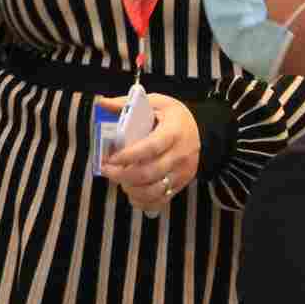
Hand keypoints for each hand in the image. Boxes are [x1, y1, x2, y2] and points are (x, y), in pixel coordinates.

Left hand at [97, 93, 199, 212]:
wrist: (201, 131)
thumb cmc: (174, 116)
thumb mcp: (155, 102)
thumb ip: (127, 103)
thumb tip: (102, 102)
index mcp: (173, 132)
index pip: (150, 147)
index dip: (128, 155)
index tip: (110, 158)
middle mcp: (180, 155)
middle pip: (149, 173)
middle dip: (122, 175)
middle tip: (107, 170)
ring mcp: (182, 172)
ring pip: (154, 190)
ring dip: (131, 189)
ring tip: (119, 179)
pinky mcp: (181, 184)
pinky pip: (161, 200)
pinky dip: (142, 201)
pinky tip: (131, 192)